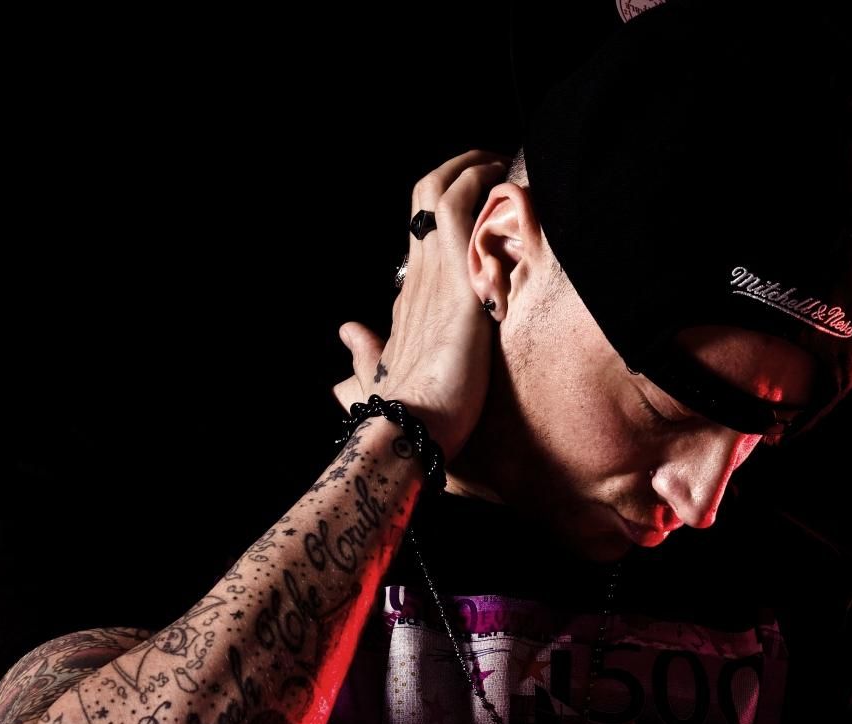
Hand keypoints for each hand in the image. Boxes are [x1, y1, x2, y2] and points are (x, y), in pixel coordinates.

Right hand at [331, 149, 508, 464]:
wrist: (405, 432)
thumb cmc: (402, 414)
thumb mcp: (381, 376)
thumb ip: (365, 352)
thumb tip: (346, 332)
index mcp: (407, 298)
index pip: (422, 233)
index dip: (447, 206)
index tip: (476, 195)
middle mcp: (417, 278)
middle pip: (425, 196)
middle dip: (460, 169)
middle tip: (493, 165)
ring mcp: (435, 277)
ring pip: (441, 191)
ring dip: (474, 167)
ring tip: (501, 164)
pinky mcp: (458, 286)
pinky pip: (462, 214)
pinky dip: (481, 189)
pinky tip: (504, 186)